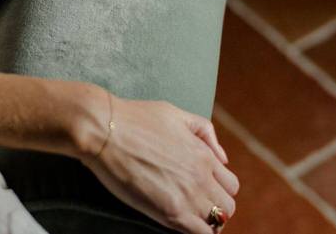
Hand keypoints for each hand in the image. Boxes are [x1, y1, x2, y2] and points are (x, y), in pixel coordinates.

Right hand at [79, 97, 237, 233]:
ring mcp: (188, 197)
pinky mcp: (171, 212)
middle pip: (227, 207)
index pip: (230, 185)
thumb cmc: (134, 118)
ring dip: (205, 222)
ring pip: (217, 223)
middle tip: (196, 208)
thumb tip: (223, 158)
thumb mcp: (174, 113)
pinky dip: (195, 232)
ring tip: (188, 218)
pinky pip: (200, 233)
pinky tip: (180, 224)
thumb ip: (204, 131)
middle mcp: (202, 177)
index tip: (204, 192)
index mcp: (204, 155)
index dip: (218, 190)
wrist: (105, 129)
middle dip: (214, 208)